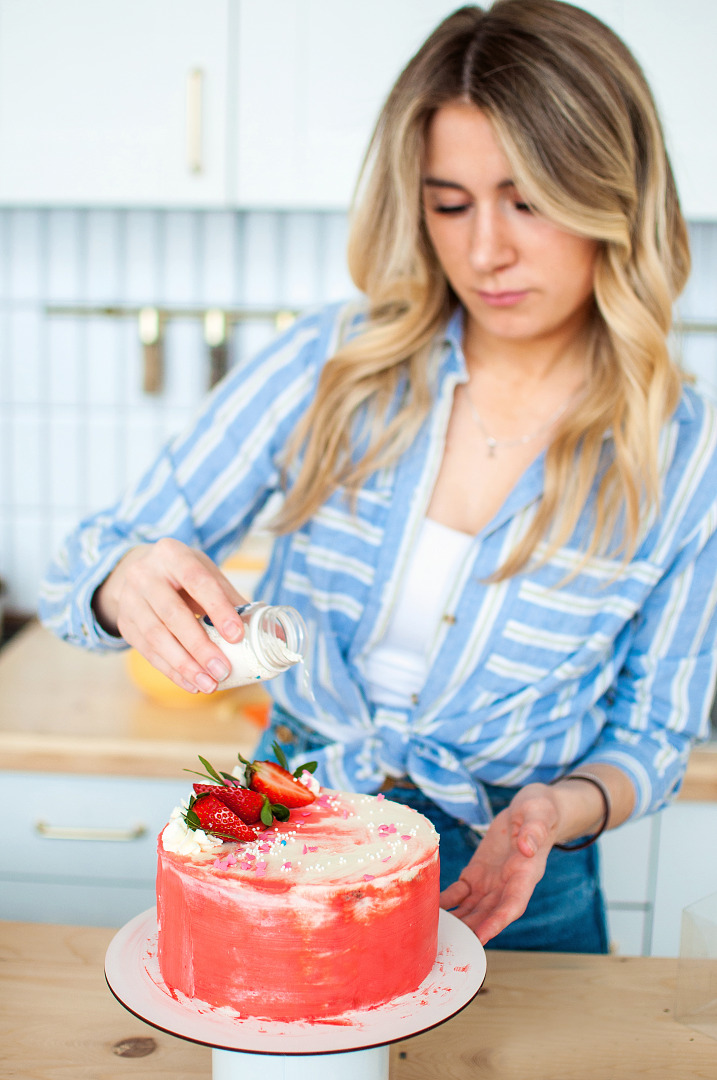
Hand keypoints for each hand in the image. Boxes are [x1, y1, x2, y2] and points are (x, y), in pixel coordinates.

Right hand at [92, 538, 247, 693]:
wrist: (140, 572)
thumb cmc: (182, 574)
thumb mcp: (205, 573)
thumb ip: (231, 599)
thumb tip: (269, 633)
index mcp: (171, 554)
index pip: (197, 581)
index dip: (218, 609)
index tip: (236, 635)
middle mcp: (144, 574)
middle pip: (172, 614)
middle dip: (199, 646)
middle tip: (222, 669)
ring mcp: (130, 600)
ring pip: (156, 637)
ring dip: (184, 665)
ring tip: (209, 684)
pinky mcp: (125, 624)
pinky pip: (147, 652)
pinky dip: (171, 671)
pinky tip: (191, 683)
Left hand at [439, 784, 559, 944]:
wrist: (529, 809)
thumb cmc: (540, 811)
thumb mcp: (539, 814)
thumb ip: (534, 831)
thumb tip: (526, 847)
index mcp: (525, 874)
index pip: (513, 904)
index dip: (497, 922)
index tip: (482, 936)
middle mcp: (508, 884)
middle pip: (489, 913)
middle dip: (471, 929)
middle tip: (451, 943)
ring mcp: (491, 881)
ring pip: (472, 908)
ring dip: (457, 921)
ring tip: (437, 933)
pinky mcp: (477, 872)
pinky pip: (460, 892)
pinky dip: (447, 901)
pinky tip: (431, 908)